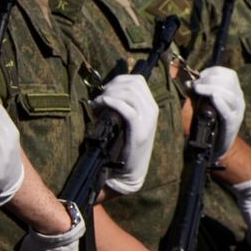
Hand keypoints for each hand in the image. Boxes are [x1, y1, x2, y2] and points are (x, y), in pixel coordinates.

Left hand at [93, 74, 158, 195]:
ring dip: (109, 94)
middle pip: (133, 83)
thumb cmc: (124, 146)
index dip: (119, 80)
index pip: (138, 80)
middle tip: (99, 98)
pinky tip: (102, 105)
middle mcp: (152, 110)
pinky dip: (112, 102)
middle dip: (112, 86)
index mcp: (150, 106)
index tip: (105, 90)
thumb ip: (123, 106)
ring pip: (129, 93)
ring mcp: (147, 120)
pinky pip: (126, 108)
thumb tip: (106, 91)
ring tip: (97, 104)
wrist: (130, 171)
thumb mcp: (126, 122)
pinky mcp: (139, 130)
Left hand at [192, 66, 244, 159]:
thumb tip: (187, 82)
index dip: (213, 71)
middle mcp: (239, 100)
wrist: (218, 146)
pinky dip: (220, 103)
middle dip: (209, 79)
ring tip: (197, 89)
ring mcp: (237, 112)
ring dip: (211, 88)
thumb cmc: (210, 121)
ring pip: (229, 94)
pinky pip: (228, 112)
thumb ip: (199, 92)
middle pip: (229, 82)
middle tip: (195, 85)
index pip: (230, 74)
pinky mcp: (232, 124)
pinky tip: (212, 98)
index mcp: (235, 92)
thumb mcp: (205, 103)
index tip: (199, 75)